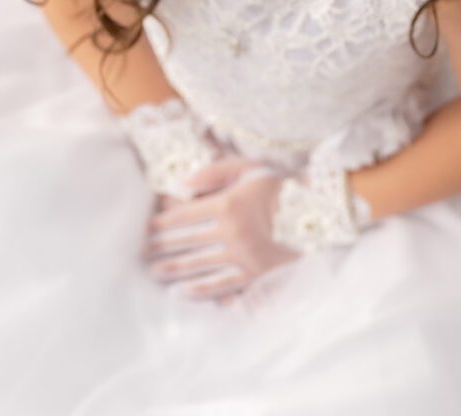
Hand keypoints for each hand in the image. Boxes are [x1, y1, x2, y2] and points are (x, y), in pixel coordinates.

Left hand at [140, 155, 300, 303]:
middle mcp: (232, 233)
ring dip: (173, 269)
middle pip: (185, 242)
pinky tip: (182, 292)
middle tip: (142, 251)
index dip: (160, 222)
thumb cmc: (282, 186)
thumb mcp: (249, 168)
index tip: (145, 228)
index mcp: (228, 205)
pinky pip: (221, 285)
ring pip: (198, 265)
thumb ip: (214, 172)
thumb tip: (181, 184)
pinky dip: (199, 290)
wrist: (319, 214)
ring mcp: (242, 258)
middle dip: (160, 246)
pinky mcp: (253, 275)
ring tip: (155, 271)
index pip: (183, 215)